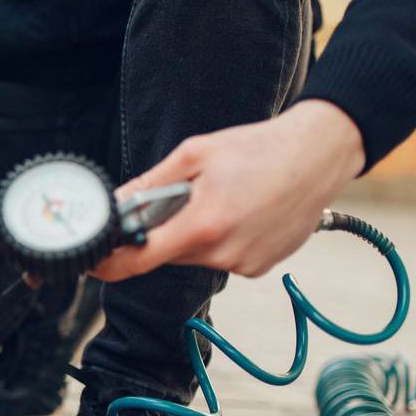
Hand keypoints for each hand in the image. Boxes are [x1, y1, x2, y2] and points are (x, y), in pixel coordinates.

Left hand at [92, 100, 365, 280]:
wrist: (321, 154)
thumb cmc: (260, 148)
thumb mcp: (196, 154)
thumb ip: (151, 184)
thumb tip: (117, 204)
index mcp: (203, 225)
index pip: (139, 260)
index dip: (110, 263)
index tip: (94, 260)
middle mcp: (223, 253)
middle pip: (167, 254)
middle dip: (163, 230)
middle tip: (182, 197)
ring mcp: (244, 264)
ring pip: (195, 256)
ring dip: (193, 233)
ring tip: (221, 198)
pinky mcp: (259, 267)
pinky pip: (221, 258)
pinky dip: (220, 239)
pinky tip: (240, 211)